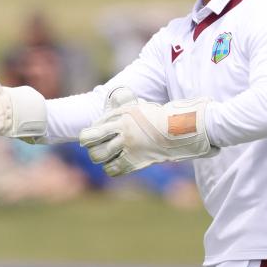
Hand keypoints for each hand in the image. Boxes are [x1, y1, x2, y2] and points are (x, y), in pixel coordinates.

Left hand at [79, 87, 217, 175]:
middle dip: (91, 147)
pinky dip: (111, 168)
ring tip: (105, 157)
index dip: (89, 135)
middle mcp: (123, 130)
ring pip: (99, 156)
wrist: (178, 129)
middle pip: (92, 142)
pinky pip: (113, 169)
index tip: (91, 138)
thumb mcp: (138, 107)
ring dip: (100, 158)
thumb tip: (113, 97)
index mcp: (121, 115)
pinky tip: (116, 164)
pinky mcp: (136, 160)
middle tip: (95, 148)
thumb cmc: (156, 118)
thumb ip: (122, 105)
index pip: (93, 128)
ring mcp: (129, 145)